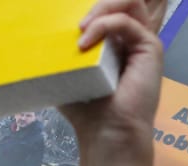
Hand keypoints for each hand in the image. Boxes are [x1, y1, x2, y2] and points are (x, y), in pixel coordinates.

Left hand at [60, 0, 165, 145]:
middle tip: (75, 23)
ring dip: (100, 8)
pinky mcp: (151, 48)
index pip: (106, 8)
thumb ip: (60, 46)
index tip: (65, 15)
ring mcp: (143, 43)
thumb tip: (35, 26)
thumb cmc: (86, 108)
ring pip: (128, 2)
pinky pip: (126, 21)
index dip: (89, 6)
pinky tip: (86, 39)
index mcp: (114, 42)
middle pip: (120, 0)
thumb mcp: (66, 68)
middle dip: (94, 4)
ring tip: (81, 27)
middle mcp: (131, 40)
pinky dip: (103, 24)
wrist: (108, 131)